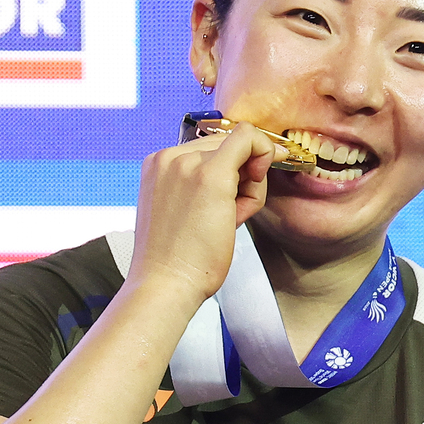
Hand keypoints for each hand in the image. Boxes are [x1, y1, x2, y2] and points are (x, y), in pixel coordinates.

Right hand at [128, 121, 286, 302]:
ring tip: (228, 219)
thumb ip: (209, 186)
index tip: (253, 175)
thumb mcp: (187, 211)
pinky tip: (253, 190)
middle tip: (235, 212)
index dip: (236, 161)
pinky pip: (250, 140)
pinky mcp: (210, 175)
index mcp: (159, 165)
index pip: (209, 147)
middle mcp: (169, 157)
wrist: (166, 284)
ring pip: (241, 147)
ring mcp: (187, 163)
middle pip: (227, 144)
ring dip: (250, 183)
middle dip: (243, 176)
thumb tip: (248, 167)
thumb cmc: (180, 260)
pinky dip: (265, 154)